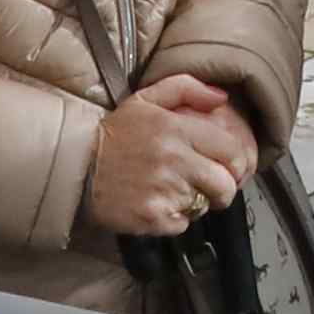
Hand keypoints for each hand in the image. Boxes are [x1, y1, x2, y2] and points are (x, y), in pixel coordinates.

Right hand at [83, 73, 253, 243]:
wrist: (76, 167)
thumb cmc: (115, 133)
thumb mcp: (146, 99)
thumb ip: (187, 89)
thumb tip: (221, 98)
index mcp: (176, 128)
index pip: (231, 150)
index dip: (236, 162)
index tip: (229, 166)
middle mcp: (174, 160)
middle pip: (224, 184)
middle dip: (223, 188)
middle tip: (212, 187)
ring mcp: (163, 191)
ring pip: (204, 205)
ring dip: (197, 202)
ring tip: (177, 192)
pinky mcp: (152, 218)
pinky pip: (182, 224)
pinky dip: (176, 219)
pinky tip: (159, 205)